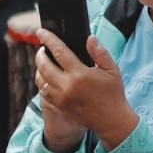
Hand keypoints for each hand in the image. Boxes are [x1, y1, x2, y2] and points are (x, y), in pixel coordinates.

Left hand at [36, 30, 136, 148]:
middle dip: (40, 55)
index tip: (41, 31)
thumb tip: (90, 37)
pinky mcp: (59, 108)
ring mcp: (61, 99)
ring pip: (41, 80)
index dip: (48, 39)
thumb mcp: (112, 70)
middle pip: (44, 66)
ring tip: (43, 63)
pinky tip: (47, 79)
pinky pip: (43, 93)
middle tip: (42, 49)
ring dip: (39, 69)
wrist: (111, 121)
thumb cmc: (113, 93)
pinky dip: (42, 84)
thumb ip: (100, 52)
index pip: (59, 51)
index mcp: (80, 74)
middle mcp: (67, 86)